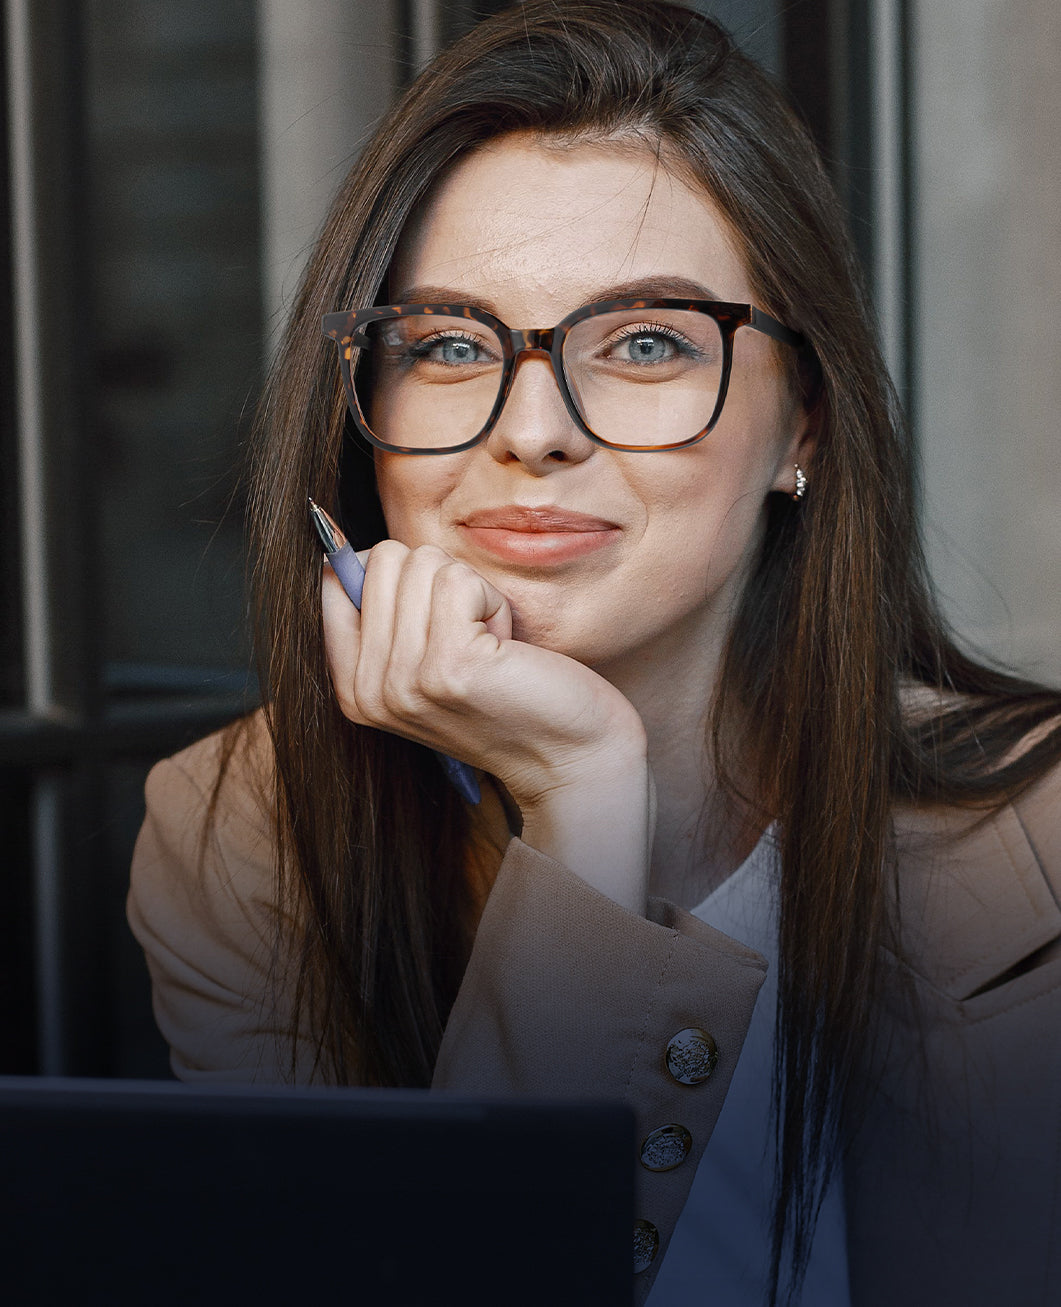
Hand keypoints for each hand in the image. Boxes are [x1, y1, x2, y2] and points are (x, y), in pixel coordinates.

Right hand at [321, 540, 652, 911]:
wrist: (568, 757)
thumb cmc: (509, 696)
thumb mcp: (426, 664)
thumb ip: (386, 617)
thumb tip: (342, 548)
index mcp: (352, 687)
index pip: (333, 578)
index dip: (393, 573)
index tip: (434, 618)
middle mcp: (366, 689)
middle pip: (381, 560)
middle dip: (439, 582)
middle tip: (469, 637)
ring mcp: (403, 680)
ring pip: (421, 562)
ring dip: (470, 592)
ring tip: (488, 646)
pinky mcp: (448, 665)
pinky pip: (459, 580)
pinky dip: (492, 601)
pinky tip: (504, 647)